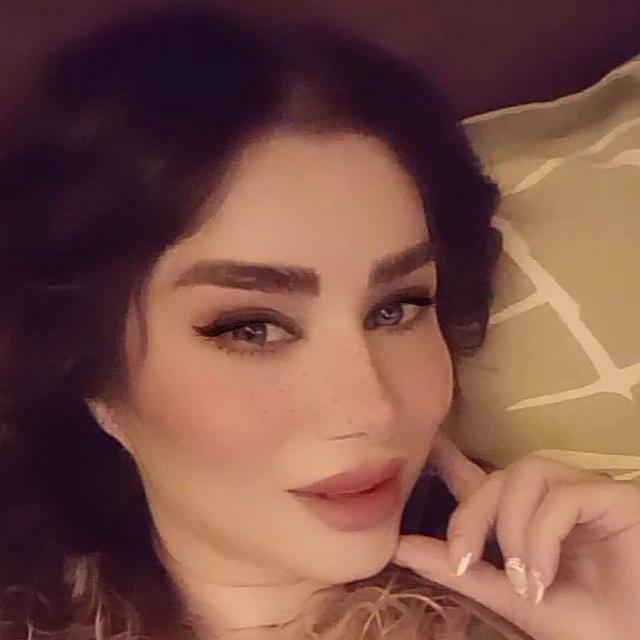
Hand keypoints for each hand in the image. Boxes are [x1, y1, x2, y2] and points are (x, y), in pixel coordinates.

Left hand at [392, 433, 639, 639]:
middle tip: (462, 561)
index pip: (483, 480)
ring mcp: (585, 493)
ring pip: (525, 474)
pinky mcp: (614, 497)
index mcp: (529, 520)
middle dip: (469, 514)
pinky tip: (543, 575)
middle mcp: (554, 498)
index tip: (422, 442)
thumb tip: (399, 546)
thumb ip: (462, 571)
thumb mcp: (514, 600)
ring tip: (519, 578)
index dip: (450, 460)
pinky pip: (562, 496)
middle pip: (497, 475)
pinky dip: (541, 536)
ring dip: (510, 526)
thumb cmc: (591, 627)